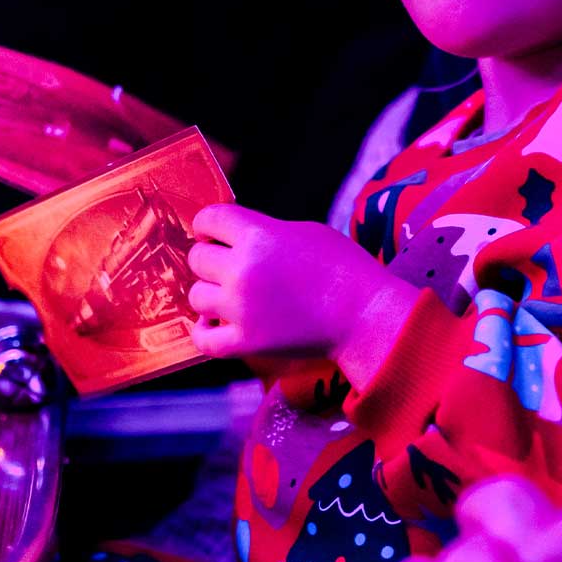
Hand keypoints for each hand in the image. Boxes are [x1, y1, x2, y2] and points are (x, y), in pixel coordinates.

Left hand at [188, 203, 416, 382]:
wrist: (364, 314)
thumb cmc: (342, 267)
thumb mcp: (303, 232)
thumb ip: (263, 232)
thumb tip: (232, 237)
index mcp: (259, 236)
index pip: (209, 218)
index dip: (209, 225)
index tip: (215, 233)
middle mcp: (243, 271)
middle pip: (197, 258)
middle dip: (210, 258)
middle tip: (227, 265)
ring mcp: (241, 309)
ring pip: (196, 297)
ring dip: (210, 294)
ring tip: (229, 295)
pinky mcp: (247, 343)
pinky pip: (203, 339)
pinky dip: (203, 332)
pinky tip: (213, 323)